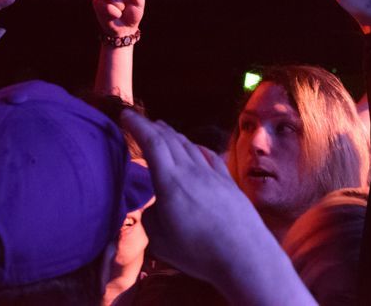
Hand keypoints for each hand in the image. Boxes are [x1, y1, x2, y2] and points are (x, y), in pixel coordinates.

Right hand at [122, 110, 274, 285]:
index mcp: (170, 181)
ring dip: (173, 134)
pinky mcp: (228, 181)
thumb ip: (151, 217)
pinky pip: (209, 155)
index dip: (137, 126)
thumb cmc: (198, 251)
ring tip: (163, 129)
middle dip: (152, 126)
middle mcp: (191, 170)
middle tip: (140, 121)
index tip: (126, 114)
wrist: (245, 255)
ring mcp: (212, 174)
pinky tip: (195, 147)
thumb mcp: (160, 241)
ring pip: (189, 145)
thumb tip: (155, 205)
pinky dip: (196, 146)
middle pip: (170, 139)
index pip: (151, 143)